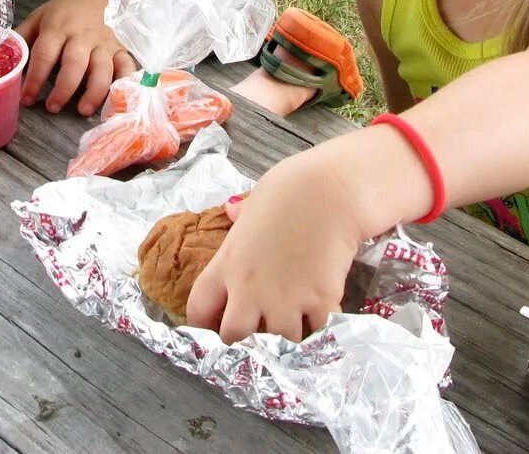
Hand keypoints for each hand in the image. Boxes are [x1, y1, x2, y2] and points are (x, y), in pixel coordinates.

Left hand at [17, 0, 134, 114]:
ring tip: (82, 110)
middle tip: (52, 108)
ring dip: (94, 91)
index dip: (35, 78)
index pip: (44, 54)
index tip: (26, 99)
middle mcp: (81, 36)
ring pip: (102, 68)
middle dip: (64, 88)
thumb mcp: (38, 18)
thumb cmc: (63, 12)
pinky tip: (118, 99)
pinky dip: (125, 83)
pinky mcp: (120, 48)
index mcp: (57, 27)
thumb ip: (21, 38)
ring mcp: (103, 43)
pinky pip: (126, 66)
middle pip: (74, 63)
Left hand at [184, 147, 367, 342]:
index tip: (215, 321)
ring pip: (280, 338)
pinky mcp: (317, 303)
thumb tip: (231, 209)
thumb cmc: (288, 189)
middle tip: (259, 320)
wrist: (329, 193)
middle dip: (245, 332)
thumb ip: (241, 216)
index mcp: (226, 264)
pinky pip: (315, 329)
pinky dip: (319, 321)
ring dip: (287, 328)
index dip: (205, 321)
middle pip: (234, 334)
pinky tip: (321, 304)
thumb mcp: (254, 201)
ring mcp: (284, 300)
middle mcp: (249, 289)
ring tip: (296, 309)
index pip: (199, 309)